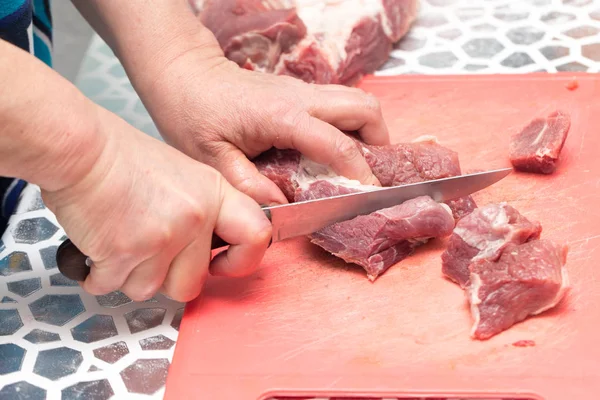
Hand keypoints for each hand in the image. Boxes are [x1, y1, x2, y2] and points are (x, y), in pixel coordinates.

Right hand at [42, 108, 271, 301]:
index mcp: (215, 194)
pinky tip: (99, 243)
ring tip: (119, 237)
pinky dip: (101, 274)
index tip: (221, 264)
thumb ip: (203, 211)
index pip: (256, 237)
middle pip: (191, 284)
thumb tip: (207, 248)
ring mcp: (162, 238)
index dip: (242, 261)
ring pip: (148, 290)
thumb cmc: (123, 159)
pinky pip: (111, 286)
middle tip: (148, 251)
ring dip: (129, 274)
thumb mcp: (184, 176)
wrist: (80, 149)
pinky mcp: (124, 253)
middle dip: (166, 278)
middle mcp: (195, 218)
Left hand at [137, 55, 389, 205]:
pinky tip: (333, 154)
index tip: (367, 196)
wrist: (185, 74)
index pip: (337, 144)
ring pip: (357, 101)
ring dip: (369, 132)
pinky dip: (350, 127)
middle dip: (380, 143)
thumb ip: (248, 186)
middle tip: (369, 176)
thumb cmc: (194, 114)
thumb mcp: (212, 159)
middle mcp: (301, 97)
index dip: (360, 173)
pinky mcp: (300, 93)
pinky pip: (340, 105)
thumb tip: (281, 207)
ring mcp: (303, 91)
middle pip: (365, 108)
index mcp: (282, 116)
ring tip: (357, 167)